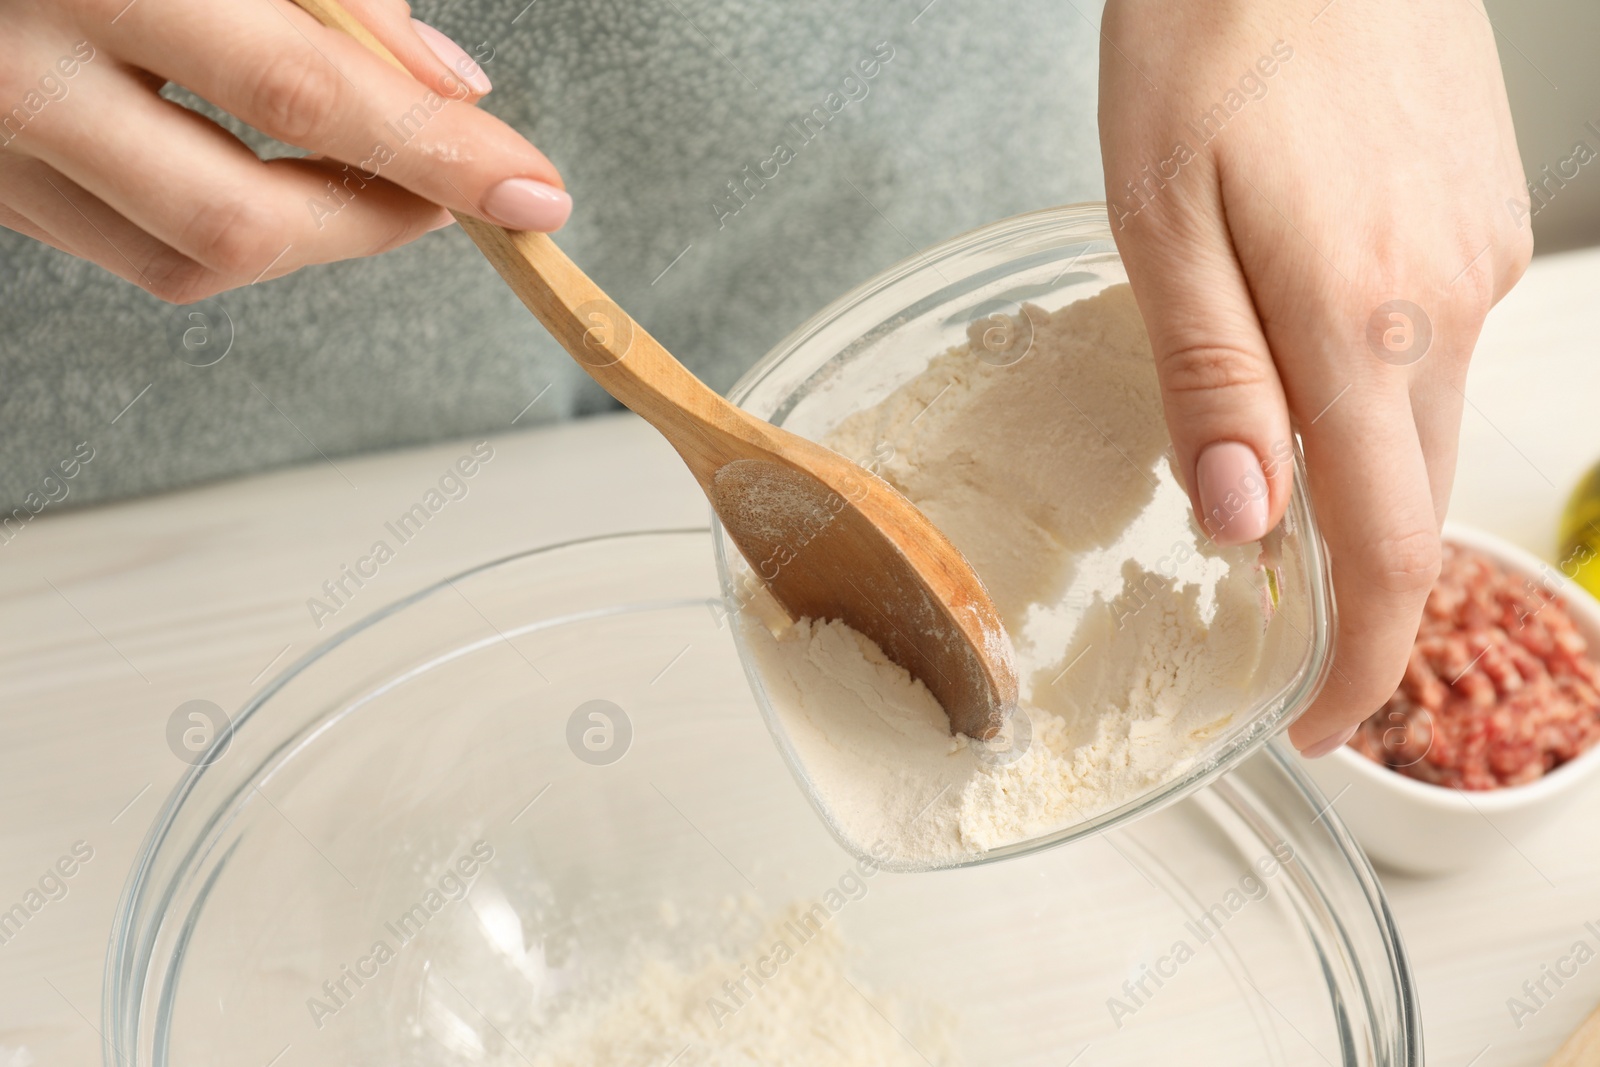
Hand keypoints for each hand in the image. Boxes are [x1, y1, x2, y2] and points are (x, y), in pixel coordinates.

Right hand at [0, 0, 568, 301]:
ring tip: (377, 181)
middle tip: (461, 193)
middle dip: (381, 223)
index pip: (302, 94)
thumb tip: (446, 86)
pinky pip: (136, 251)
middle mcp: (25, 80)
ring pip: (190, 263)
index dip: (436, 151)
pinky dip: (233, 232)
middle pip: (244, 220)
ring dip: (315, 240)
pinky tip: (276, 180)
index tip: (531, 189)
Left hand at [1099, 0, 1531, 753]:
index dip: (1356, 661)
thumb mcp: (1159, 219)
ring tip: (1271, 482)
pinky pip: (1435, 345)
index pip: (1383, 546)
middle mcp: (1448, 302)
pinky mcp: (1480, 214)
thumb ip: (1209, 380)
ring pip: (1425, 423)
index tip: (1318, 725)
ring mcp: (1479, 255)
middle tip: (1280, 632)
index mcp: (1358, 321)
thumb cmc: (1209, 34)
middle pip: (1411, 499)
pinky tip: (1315, 353)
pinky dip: (1377, 389)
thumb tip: (1242, 524)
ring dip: (1359, 479)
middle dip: (1352, 587)